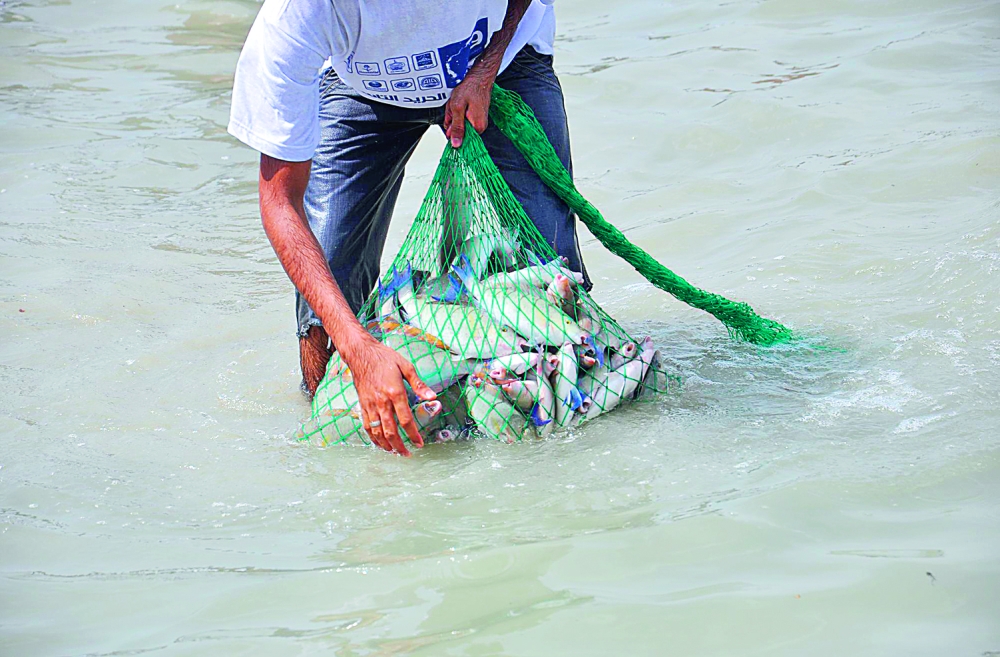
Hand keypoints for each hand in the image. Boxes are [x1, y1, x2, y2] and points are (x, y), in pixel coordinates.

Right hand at [341, 333, 435, 455]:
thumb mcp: (405, 366)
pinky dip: (373, 438)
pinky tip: (379, 444)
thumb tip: (432, 397)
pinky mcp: (362, 405)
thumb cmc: (384, 358)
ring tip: (395, 452)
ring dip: (387, 445)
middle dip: (400, 446)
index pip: (405, 420)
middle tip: (408, 453)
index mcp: (395, 392)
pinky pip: (367, 426)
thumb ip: (418, 384)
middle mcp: (381, 402)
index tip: (419, 443)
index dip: (413, 434)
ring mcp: (370, 405)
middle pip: (390, 431)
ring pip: (377, 432)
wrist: (361, 354)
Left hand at [443, 72, 493, 148]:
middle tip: (454, 107)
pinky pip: (464, 117)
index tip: (451, 118)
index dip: (452, 129)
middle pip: (459, 130)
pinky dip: (458, 110)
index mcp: (477, 127)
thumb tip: (456, 144)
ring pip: (460, 123)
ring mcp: (479, 120)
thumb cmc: (470, 88)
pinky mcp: (477, 115)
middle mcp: (480, 126)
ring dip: (455, 114)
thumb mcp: (457, 108)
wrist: (479, 76)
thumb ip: (456, 127)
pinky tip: (459, 103)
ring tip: (457, 103)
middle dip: (453, 119)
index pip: (461, 139)